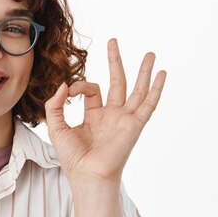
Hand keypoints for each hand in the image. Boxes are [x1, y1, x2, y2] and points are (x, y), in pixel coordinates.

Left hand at [44, 38, 165, 186]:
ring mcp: (124, 119)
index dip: (77, 86)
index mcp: (94, 116)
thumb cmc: (72, 157)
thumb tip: (63, 85)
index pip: (90, 90)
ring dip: (143, 71)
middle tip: (113, 41)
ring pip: (136, 89)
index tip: (68, 92)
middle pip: (116, 82)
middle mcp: (111, 115)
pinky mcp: (134, 125)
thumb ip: (55, 105)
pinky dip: (156, 89)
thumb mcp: (56, 127)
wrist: (87, 175)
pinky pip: (148, 104)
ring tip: (150, 54)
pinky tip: (162, 74)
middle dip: (115, 61)